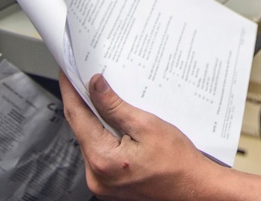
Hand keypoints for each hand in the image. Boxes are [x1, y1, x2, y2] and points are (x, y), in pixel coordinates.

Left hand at [60, 71, 221, 200]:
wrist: (193, 188)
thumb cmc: (177, 162)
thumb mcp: (147, 125)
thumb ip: (115, 107)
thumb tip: (95, 86)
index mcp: (102, 159)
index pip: (76, 117)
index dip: (70, 91)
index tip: (66, 72)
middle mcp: (96, 176)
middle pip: (81, 130)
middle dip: (83, 103)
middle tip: (84, 78)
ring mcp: (101, 183)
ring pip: (90, 142)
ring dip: (95, 120)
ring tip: (104, 98)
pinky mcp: (109, 185)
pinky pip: (100, 154)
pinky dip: (104, 136)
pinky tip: (115, 123)